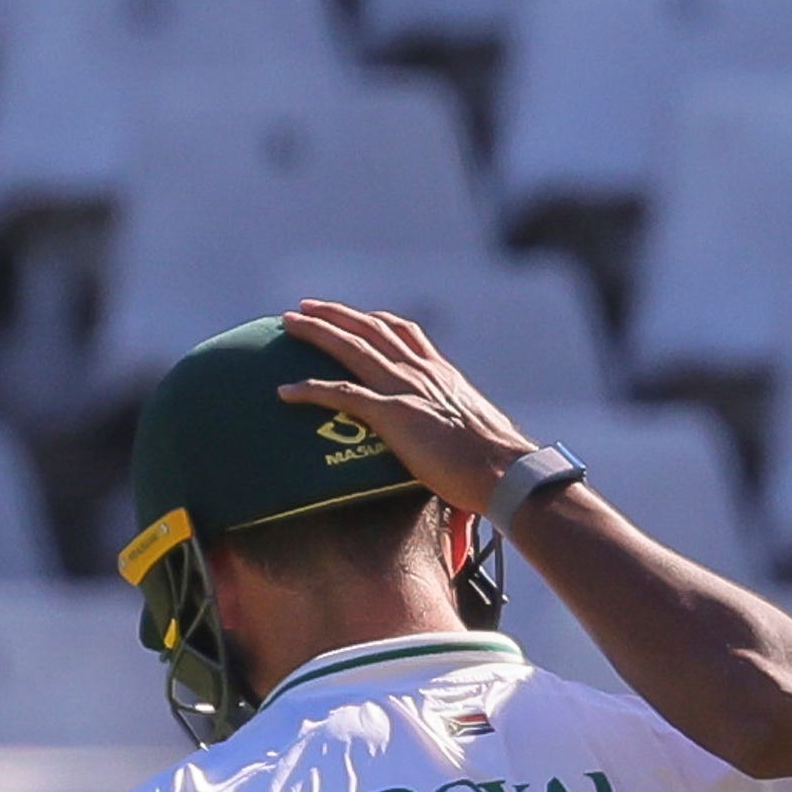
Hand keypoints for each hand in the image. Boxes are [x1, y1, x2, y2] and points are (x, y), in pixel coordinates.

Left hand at [276, 300, 537, 515]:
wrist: (506, 471)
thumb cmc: (499, 469)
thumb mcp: (479, 442)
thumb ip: (461, 445)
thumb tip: (459, 484)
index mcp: (444, 376)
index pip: (408, 335)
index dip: (379, 322)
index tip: (360, 317)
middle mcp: (423, 373)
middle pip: (371, 329)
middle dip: (337, 314)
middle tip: (306, 307)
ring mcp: (406, 389)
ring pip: (352, 347)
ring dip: (317, 331)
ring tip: (288, 323)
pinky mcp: (393, 413)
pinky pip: (342, 393)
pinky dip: (310, 388)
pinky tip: (285, 390)